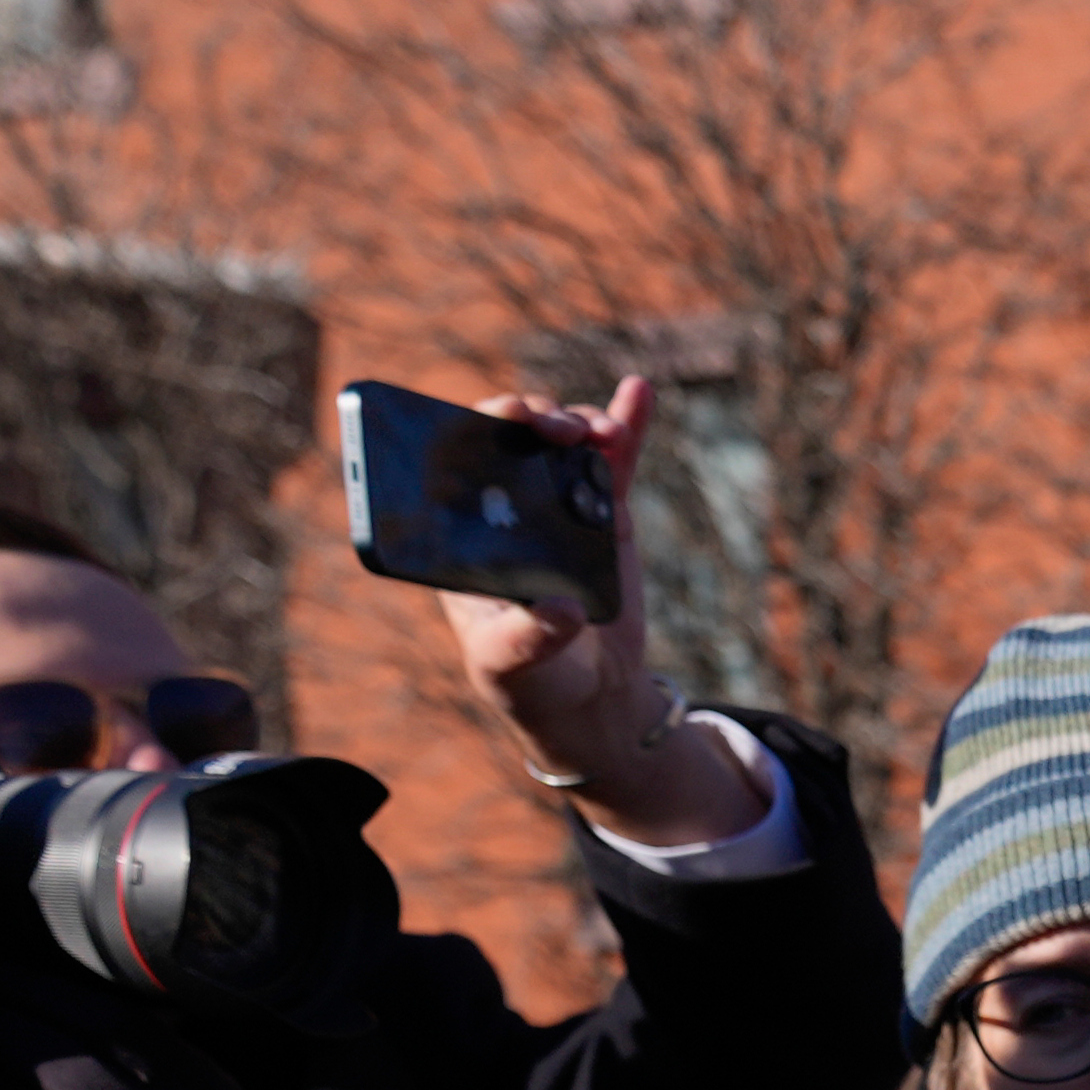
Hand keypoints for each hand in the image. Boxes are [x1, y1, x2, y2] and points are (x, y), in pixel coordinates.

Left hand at [428, 375, 766, 849]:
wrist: (587, 698)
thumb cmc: (527, 683)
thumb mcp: (510, 666)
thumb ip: (529, 639)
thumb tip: (561, 611)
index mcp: (463, 533)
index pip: (452, 464)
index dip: (472, 430)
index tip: (502, 421)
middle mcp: (503, 508)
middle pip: (507, 438)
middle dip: (531, 418)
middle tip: (559, 431)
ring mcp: (554, 506)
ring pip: (559, 443)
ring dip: (578, 422)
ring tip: (604, 434)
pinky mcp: (602, 516)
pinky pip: (613, 464)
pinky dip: (625, 425)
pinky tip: (636, 391)